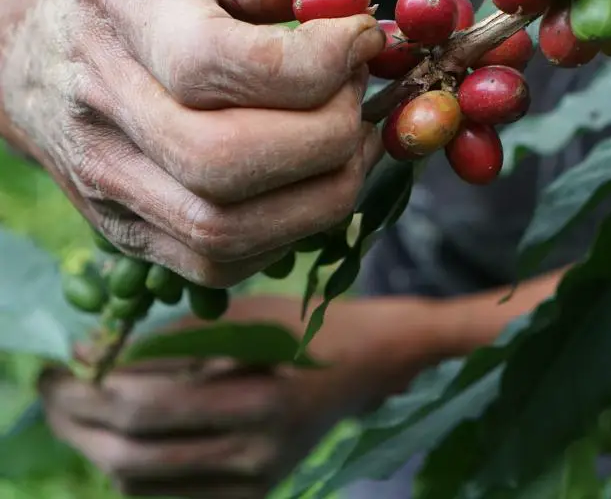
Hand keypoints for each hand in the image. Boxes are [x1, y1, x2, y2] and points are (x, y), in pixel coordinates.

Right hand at [0, 0, 385, 284]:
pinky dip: (291, 230)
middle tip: (358, 91)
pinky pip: (221, 262)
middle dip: (327, 132)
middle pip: (224, 160)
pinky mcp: (127, 232)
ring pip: (226, 229)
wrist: (44, 39)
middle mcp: (100, 104)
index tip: (362, 37)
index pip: (211, 62)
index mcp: (120, 10)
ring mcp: (107, 180)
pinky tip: (316, 177)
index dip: (313, 61)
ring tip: (353, 137)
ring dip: (324, 191)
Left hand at [39, 294, 440, 498]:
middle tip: (53, 389)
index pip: (147, 406)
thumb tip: (95, 352)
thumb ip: (172, 339)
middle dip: (78, 422)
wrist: (369, 366)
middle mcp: (256, 455)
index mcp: (260, 401)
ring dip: (94, 448)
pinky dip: (128, 473)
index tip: (65, 360)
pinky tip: (119, 439)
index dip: (92, 386)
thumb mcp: (245, 317)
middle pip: (132, 456)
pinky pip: (166, 498)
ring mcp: (254, 484)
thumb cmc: (309, 326)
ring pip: (140, 486)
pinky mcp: (251, 496)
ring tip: (75, 413)